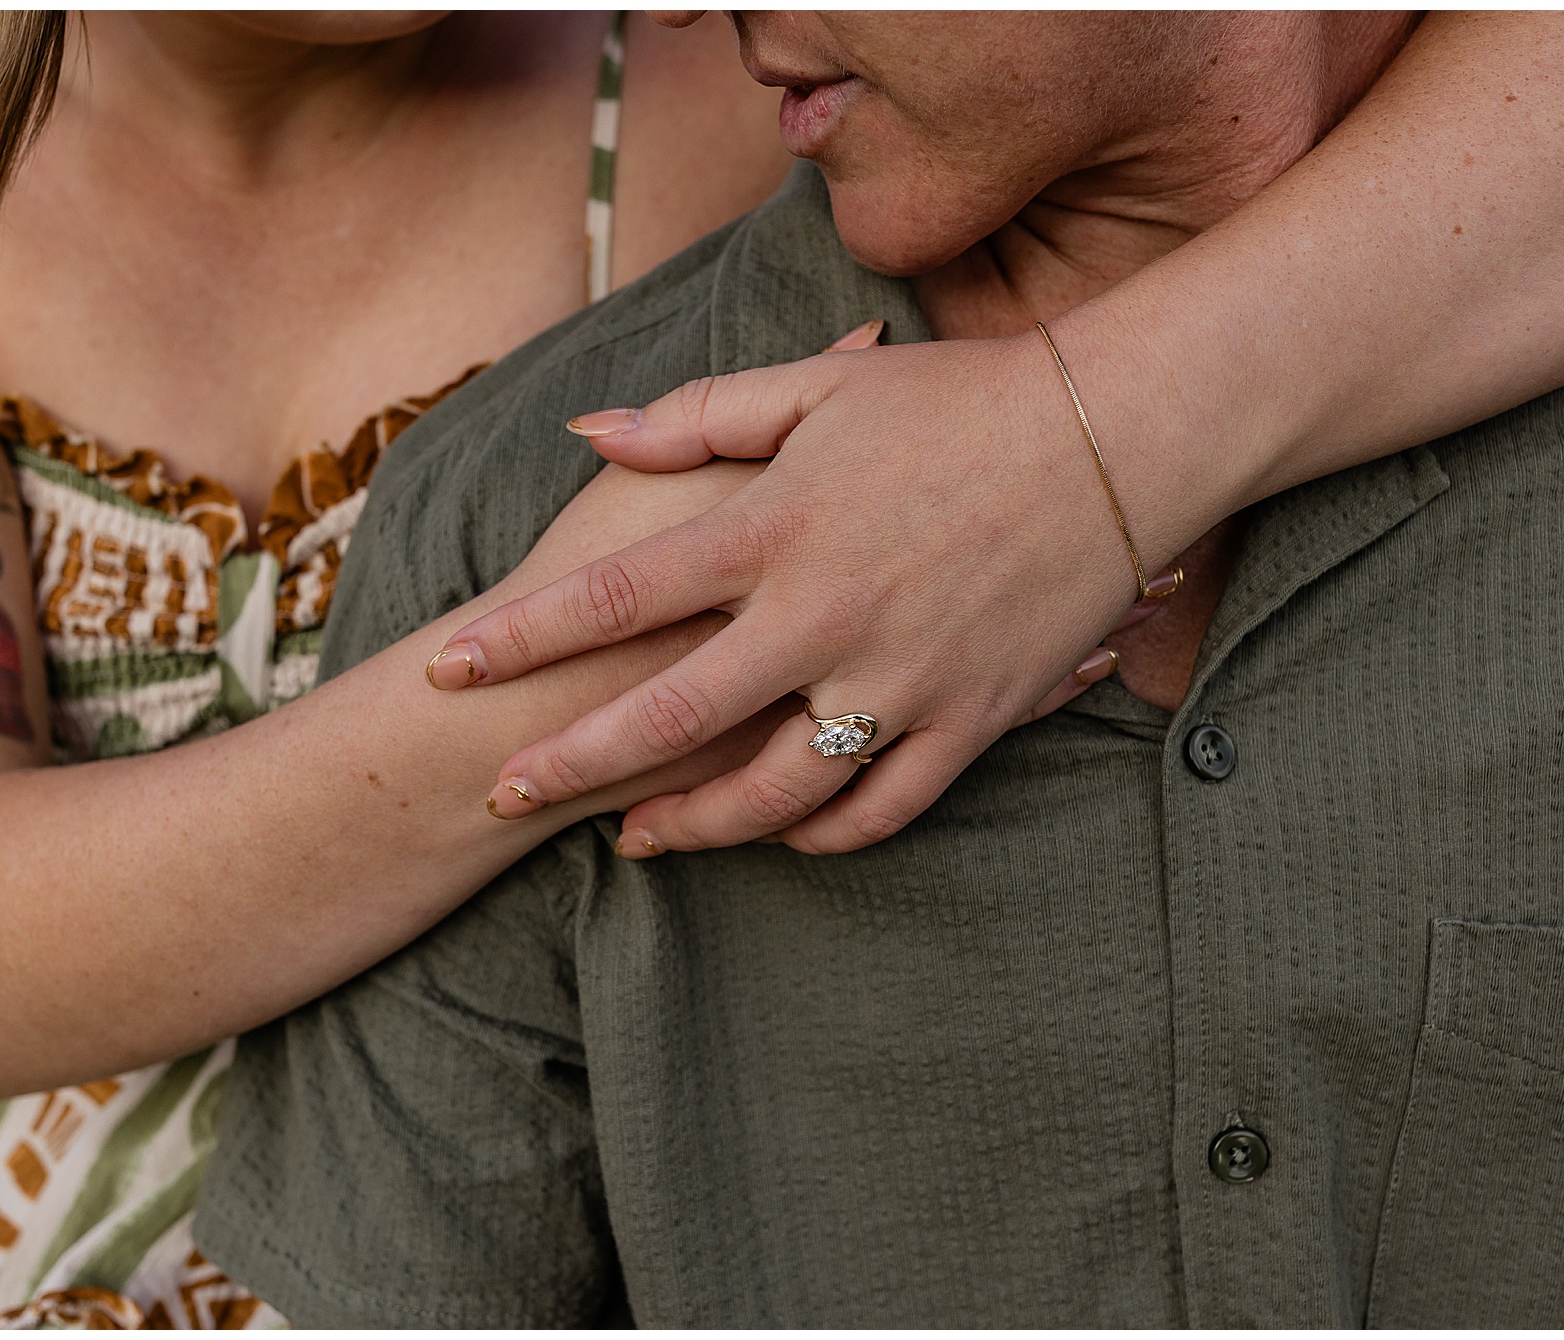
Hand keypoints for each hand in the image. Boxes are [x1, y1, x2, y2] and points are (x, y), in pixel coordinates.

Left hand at [425, 325, 1199, 855]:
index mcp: (775, 526)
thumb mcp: (816, 389)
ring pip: (774, 790)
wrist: (1118, 437)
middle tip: (502, 792)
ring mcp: (899, 677)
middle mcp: (824, 614)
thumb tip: (587, 430)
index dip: (519, 638)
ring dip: (694, 826)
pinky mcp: (968, 718)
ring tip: (637, 841)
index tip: (444, 670)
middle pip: (669, 713)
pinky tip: (778, 837)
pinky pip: (883, 807)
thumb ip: (696, 418)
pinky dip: (823, 834)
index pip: (614, 594)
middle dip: (572, 762)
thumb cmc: (958, 399)